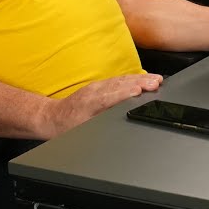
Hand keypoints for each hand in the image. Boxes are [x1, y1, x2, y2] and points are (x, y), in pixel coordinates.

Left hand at [44, 73, 162, 137]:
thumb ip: (98, 123)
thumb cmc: (66, 127)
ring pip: (121, 80)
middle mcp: (93, 91)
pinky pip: (119, 79)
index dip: (126, 93)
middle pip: (120, 84)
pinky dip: (133, 78)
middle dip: (140, 82)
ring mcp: (96, 86)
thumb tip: (115, 120)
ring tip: (156, 80)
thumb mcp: (81, 130)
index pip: (110, 96)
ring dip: (140, 78)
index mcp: (89, 104)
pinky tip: (143, 79)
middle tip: (157, 82)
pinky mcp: (99, 85)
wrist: (51, 117)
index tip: (140, 91)